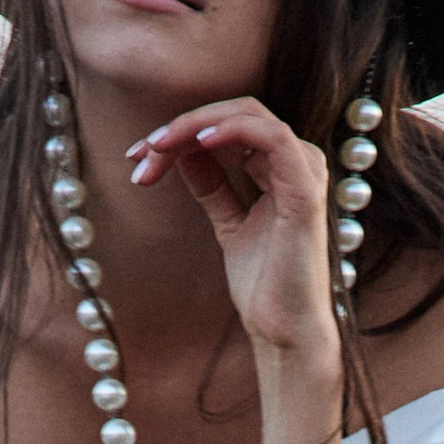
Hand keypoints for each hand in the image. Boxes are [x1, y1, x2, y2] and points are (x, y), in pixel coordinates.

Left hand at [125, 98, 337, 368]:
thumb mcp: (228, 222)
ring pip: (249, 115)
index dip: (180, 134)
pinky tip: (200, 143)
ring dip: (196, 125)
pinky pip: (273, 138)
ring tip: (159, 145)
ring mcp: (304, 172)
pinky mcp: (305, 191)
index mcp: (279, 167)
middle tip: (140, 151)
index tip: (137, 157)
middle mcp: (295, 162)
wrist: (281, 329)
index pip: (227, 127)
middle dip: (181, 127)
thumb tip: (183, 152)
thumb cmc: (262, 283)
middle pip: (234, 114)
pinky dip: (234, 131)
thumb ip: (212, 185)